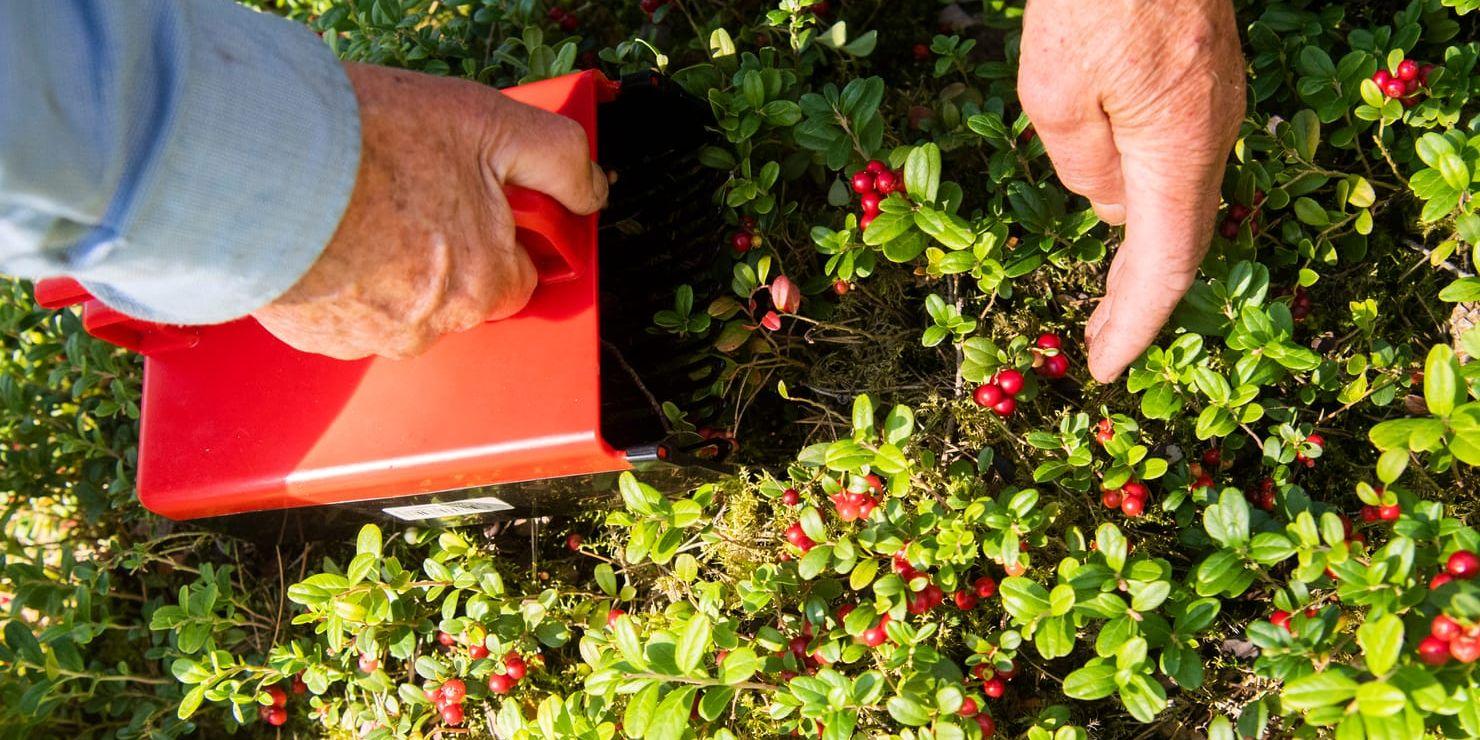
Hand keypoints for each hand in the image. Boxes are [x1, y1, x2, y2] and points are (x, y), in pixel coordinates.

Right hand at [252, 63, 607, 359]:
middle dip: (442, 254)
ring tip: (359, 211)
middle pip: (458, 296)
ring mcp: (370, 339)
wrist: (258, 159)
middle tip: (406, 195)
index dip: (496, 237)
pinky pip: (344, 315)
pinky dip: (340, 281)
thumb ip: (556, 157)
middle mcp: (433, 326)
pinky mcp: (315, 339)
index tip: (467, 205)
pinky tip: (327, 237)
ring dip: (388, 270)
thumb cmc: (371, 140)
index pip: (515, 280)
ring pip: (399, 308)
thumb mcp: (489, 123)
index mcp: (484, 284)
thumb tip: (593, 188)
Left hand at [1018, 0, 1244, 381]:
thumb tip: (1111, 210)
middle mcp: (1211, 132)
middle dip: (1137, 304)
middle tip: (1100, 348)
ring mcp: (1213, 102)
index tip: (1102, 367)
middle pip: (1179, 242)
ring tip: (1108, 303)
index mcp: (1178, 148)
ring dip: (1143, 258)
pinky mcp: (1201, 78)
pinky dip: (1149, 208)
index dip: (1134, 325)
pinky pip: (1177, 162)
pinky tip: (1124, 217)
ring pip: (1181, 201)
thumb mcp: (1054, 91)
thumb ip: (1083, 165)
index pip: (1163, 267)